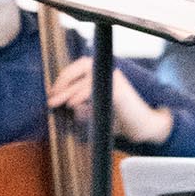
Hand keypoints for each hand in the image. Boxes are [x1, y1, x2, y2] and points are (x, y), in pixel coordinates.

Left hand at [48, 56, 174, 145]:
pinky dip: (81, 95)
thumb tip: (62, 103)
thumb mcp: (95, 112)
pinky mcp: (119, 90)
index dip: (64, 77)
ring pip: (86, 79)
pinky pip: (95, 89)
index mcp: (104, 75)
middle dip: (63, 82)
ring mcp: (115, 80)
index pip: (80, 67)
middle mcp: (110, 73)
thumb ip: (81, 107)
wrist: (143, 128)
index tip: (52, 92)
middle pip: (81, 67)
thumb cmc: (120, 121)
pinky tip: (71, 104)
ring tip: (55, 102)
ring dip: (67, 91)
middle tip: (51, 97)